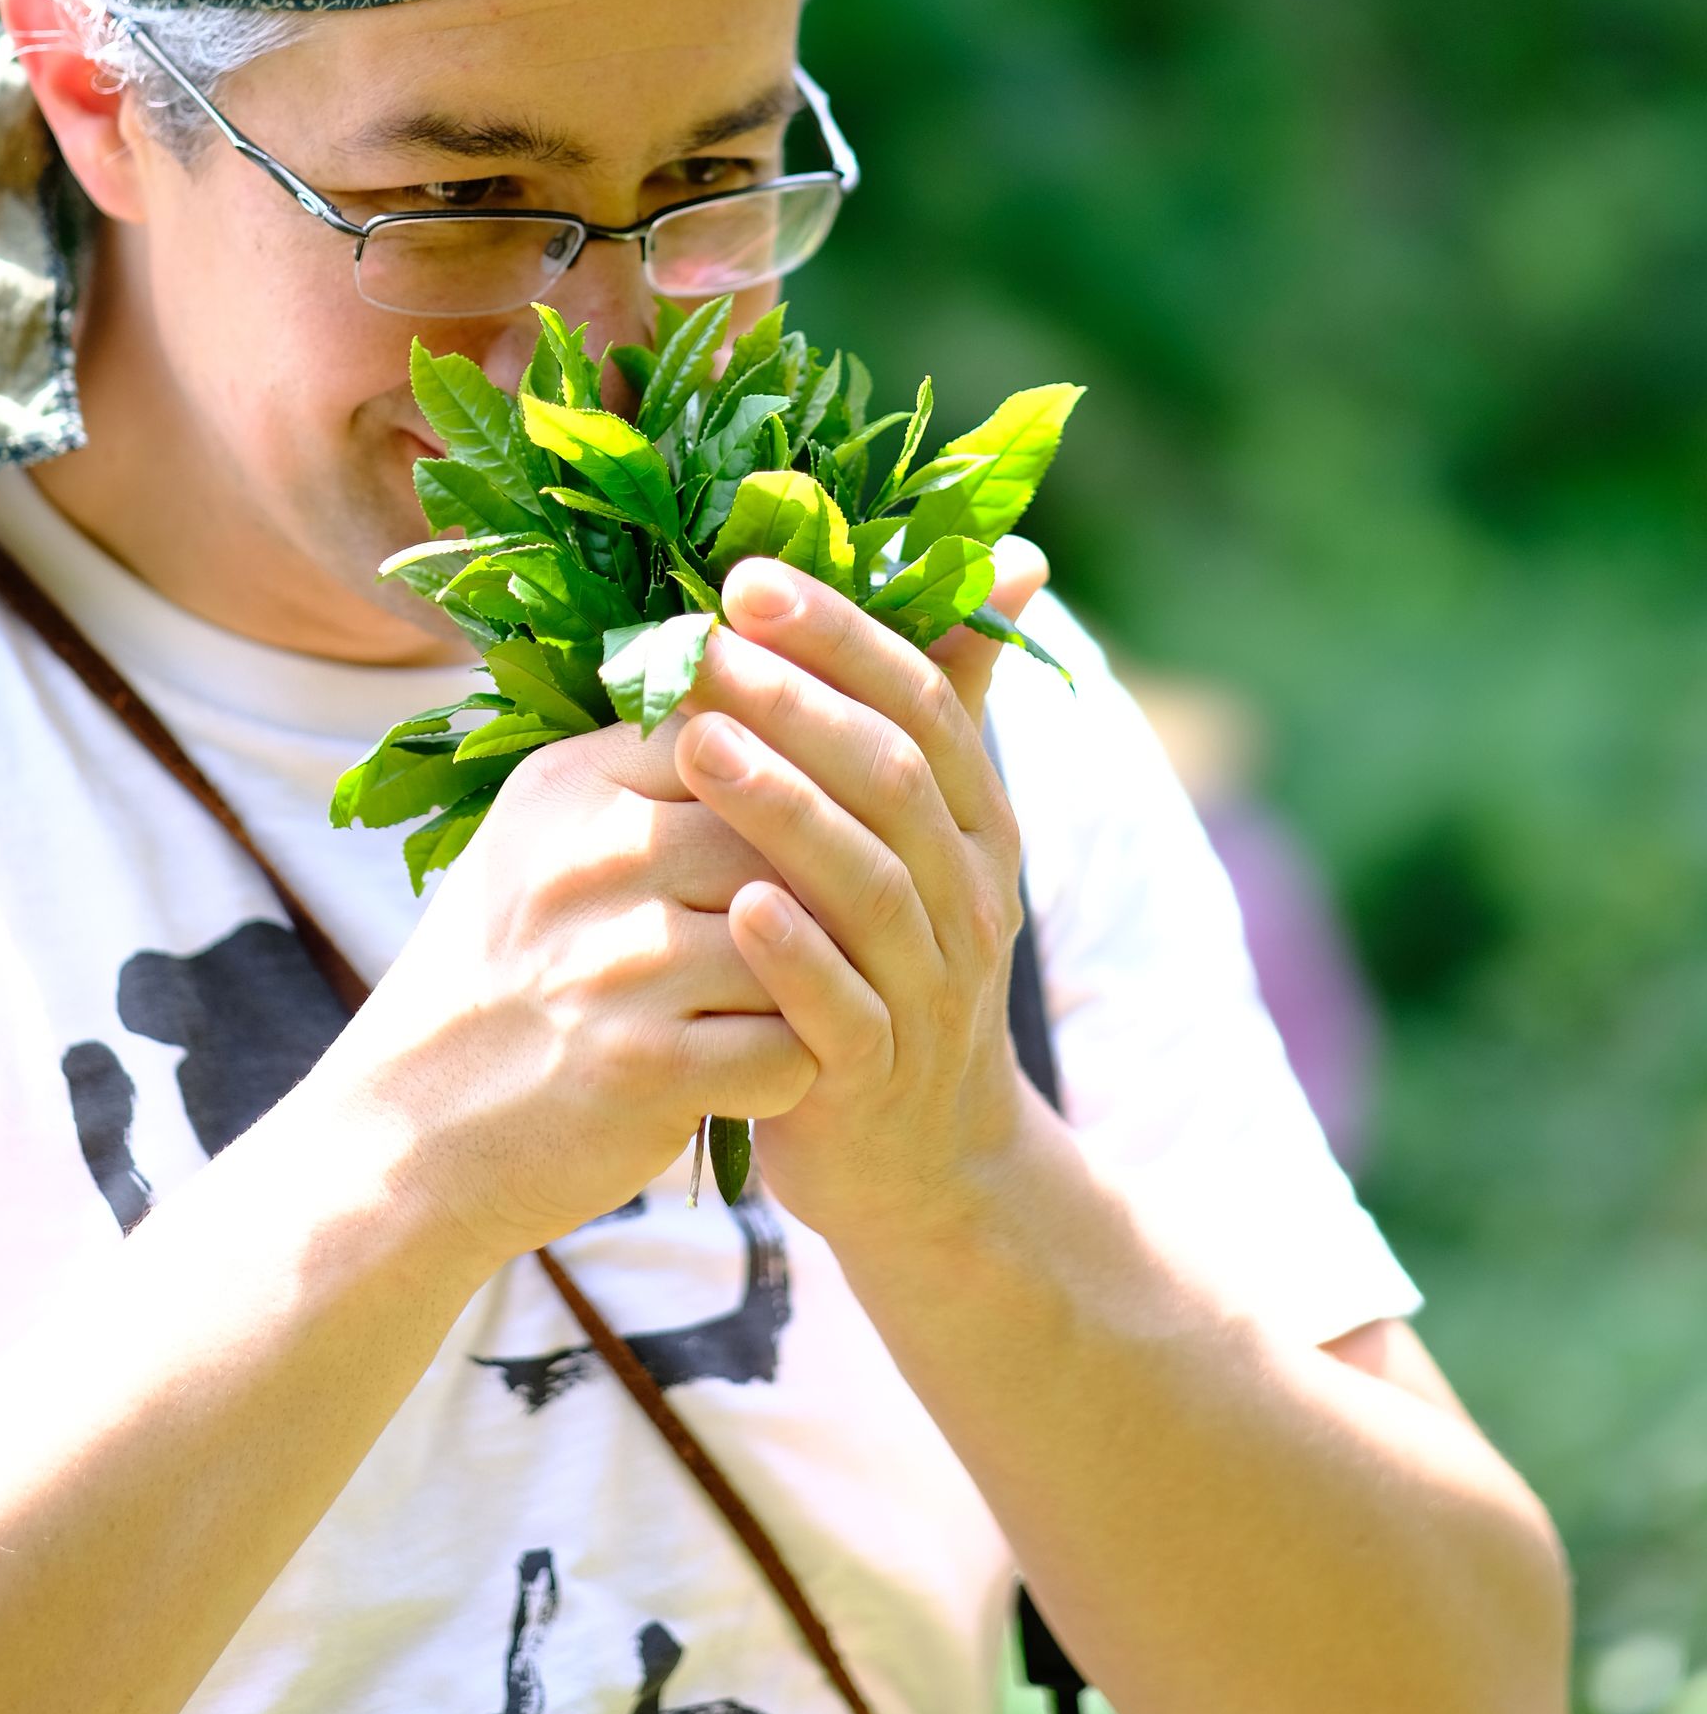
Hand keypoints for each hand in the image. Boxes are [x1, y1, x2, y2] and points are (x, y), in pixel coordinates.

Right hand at [343, 717, 815, 1270]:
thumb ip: (643, 776)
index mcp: (572, 785)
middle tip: (831, 927)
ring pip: (798, 940)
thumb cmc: (502, 976)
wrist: (409, 1131)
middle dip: (817, 888)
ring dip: (810, 980)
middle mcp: (591, 859)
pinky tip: (756, 1070)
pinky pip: (785, 1048)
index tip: (819, 822)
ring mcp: (617, 965)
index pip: (731, 733)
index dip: (792, 777)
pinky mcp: (643, 1068)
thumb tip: (769, 701)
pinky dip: (789, 1067)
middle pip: (778, 835)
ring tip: (789, 1002)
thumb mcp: (541, 841)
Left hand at [670, 540, 1050, 1252]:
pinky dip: (795, 956)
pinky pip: (842, 1008)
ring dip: (781, 808)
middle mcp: (966, 895)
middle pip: (892, 778)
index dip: (840, 633)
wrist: (921, 1160)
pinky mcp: (875, 1076)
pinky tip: (739, 906)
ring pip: (866, 883)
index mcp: (975, 820)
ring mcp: (927, 989)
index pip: (920, 700)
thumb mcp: (930, 830)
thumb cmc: (891, 959)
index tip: (749, 576)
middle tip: (705, 639)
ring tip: (696, 743)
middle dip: (798, 700)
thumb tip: (1017, 553)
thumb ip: (946, 696)